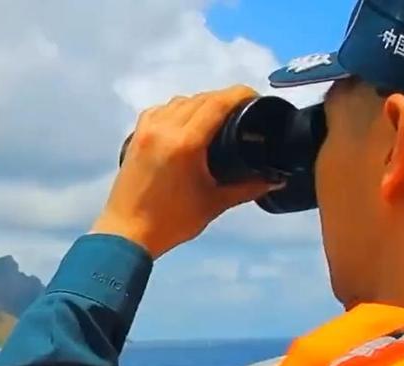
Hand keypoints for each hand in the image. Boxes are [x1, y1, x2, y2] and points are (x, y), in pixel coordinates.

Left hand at [91, 85, 280, 257]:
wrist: (127, 232)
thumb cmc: (171, 222)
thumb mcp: (214, 203)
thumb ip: (247, 187)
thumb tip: (276, 179)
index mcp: (185, 142)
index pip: (218, 103)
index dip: (240, 94)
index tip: (255, 97)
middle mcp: (164, 128)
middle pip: (200, 99)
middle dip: (223, 100)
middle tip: (241, 112)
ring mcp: (146, 130)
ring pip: (179, 101)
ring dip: (200, 103)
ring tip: (215, 118)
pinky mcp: (135, 136)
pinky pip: (160, 110)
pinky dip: (176, 110)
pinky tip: (186, 124)